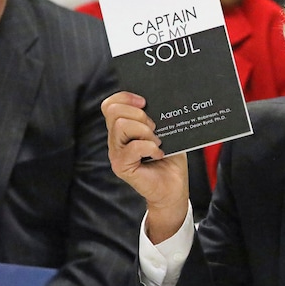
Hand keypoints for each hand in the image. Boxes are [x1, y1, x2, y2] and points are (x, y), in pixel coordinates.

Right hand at [101, 91, 188, 241]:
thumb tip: (160, 101)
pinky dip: (150, 147)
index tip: (144, 102)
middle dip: (138, 114)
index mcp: (123, 129)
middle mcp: (116, 140)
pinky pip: (133, 147)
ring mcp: (116, 153)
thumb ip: (158, 118)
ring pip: (121, 126)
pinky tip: (159, 153)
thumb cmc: (170, 161)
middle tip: (154, 128)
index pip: (110, 105)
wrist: (174, 188)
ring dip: (145, 131)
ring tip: (156, 142)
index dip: (125, 98)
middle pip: (114, 112)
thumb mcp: (166, 133)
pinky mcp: (121, 166)